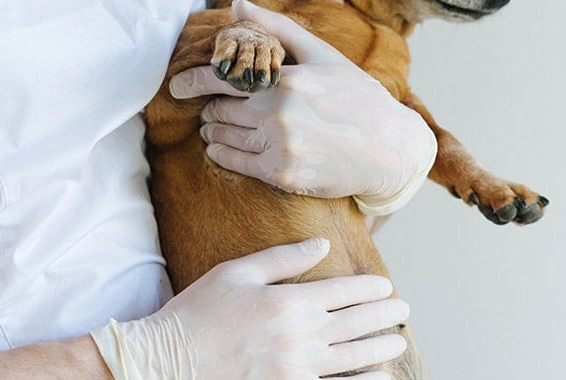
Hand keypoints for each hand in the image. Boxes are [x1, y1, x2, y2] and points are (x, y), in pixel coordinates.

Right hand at [91, 238, 408, 379]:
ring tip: (400, 342)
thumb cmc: (197, 313)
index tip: (386, 288)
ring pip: (355, 357)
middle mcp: (301, 334)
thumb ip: (283, 259)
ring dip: (382, 348)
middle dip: (386, 315)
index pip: (346, 292)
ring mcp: (298, 368)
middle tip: (404, 311)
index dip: (371, 290)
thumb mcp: (237, 273)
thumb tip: (323, 246)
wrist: (168, 366)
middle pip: (358, 322)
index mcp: (290, 300)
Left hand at [169, 0, 436, 214]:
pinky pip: (234, 162)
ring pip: (222, 137)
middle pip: (218, 110)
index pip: (222, 77)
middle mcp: (279, 114)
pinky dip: (222, 154)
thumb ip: (277, 28)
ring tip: (218, 129)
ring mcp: (280, 147)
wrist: (388, 149)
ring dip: (214, 133)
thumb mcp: (322, 56)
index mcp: (285, 81)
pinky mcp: (283, 175)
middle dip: (210, 110)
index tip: (177, 87)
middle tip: (212, 111)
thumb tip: (236, 6)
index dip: (192, 81)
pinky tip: (223, 149)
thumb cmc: (357, 98)